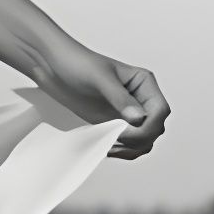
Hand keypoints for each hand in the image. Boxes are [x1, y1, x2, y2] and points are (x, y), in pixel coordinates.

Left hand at [37, 42, 169, 159]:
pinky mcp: (113, 123)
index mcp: (143, 83)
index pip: (160, 110)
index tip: (128, 131)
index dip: (149, 126)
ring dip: (132, 149)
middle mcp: (139, 99)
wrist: (53, 67)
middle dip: (139, 139)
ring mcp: (127, 113)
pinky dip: (122, 150)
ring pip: (145, 140)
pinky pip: (128, 144)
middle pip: (155, 128)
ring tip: (111, 147)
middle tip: (116, 139)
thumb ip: (120, 98)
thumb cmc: (76, 63)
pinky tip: (108, 148)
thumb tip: (138, 118)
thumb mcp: (99, 78)